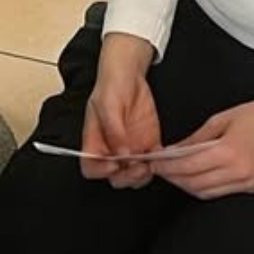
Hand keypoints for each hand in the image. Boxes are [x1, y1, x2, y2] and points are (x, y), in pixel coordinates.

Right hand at [82, 31, 162, 187]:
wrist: (128, 75)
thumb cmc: (110, 87)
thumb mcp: (108, 105)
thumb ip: (114, 131)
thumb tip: (121, 154)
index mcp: (94, 143)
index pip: (91, 168)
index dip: (100, 171)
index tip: (114, 165)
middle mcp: (111, 150)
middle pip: (115, 177)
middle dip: (127, 177)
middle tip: (137, 167)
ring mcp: (130, 149)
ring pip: (135, 174)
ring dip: (143, 174)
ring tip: (150, 162)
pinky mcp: (148, 144)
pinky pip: (153, 161)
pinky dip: (159, 163)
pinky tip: (162, 155)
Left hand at [157, 85, 253, 198]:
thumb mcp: (220, 120)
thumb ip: (195, 139)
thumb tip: (172, 152)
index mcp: (229, 151)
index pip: (188, 166)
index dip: (167, 167)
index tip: (155, 164)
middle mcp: (239, 171)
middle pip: (194, 183)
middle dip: (173, 178)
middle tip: (161, 170)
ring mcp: (247, 181)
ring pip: (205, 192)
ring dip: (187, 185)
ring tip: (175, 174)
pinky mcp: (252, 186)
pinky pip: (220, 192)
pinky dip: (204, 187)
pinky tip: (195, 177)